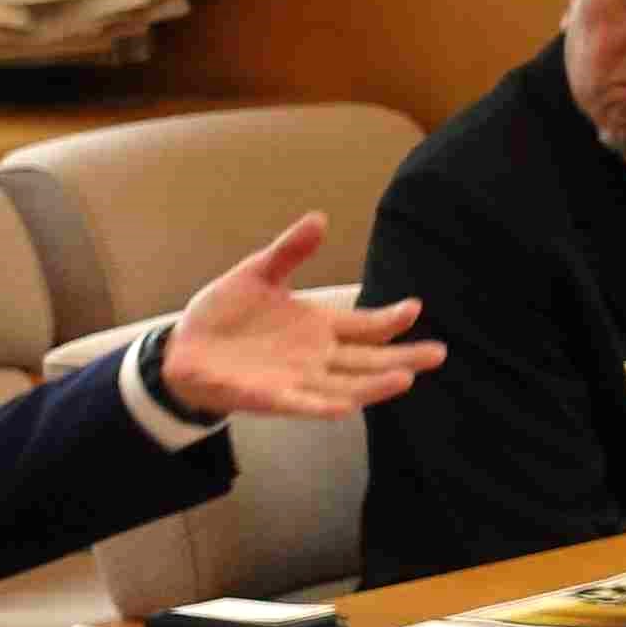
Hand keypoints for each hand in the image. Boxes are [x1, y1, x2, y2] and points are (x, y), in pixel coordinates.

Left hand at [157, 214, 449, 420]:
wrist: (185, 348)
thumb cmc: (225, 313)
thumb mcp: (258, 273)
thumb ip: (291, 251)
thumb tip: (320, 218)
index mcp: (318, 325)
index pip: (365, 325)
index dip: (390, 319)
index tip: (415, 307)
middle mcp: (317, 356)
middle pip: (370, 359)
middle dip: (403, 357)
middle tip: (439, 353)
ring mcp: (299, 379)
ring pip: (347, 385)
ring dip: (375, 385)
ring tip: (406, 378)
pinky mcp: (273, 397)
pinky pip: (304, 404)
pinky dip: (324, 406)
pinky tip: (346, 407)